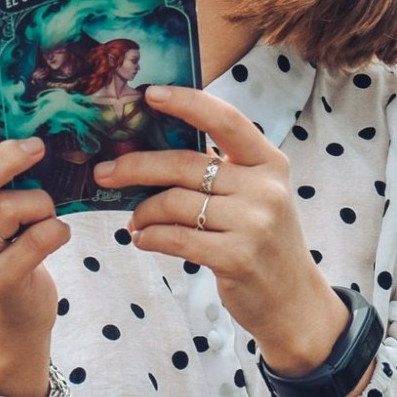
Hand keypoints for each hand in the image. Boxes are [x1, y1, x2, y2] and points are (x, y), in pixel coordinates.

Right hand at [0, 99, 70, 396]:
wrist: (8, 322)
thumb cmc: (2, 252)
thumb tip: (23, 129)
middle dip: (5, 160)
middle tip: (37, 146)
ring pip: (9, 209)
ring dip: (41, 203)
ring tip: (49, 212)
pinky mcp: (1, 282)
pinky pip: (36, 240)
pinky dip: (56, 230)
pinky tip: (58, 234)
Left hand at [96, 86, 361, 396]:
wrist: (292, 302)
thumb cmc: (260, 241)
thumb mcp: (254, 196)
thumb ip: (218, 170)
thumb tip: (149, 147)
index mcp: (269, 162)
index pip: (225, 119)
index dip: (187, 103)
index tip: (150, 94)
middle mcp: (265, 187)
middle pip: (185, 165)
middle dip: (136, 167)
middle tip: (104, 172)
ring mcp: (254, 222)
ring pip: (175, 203)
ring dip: (143, 212)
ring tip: (135, 221)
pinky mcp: (238, 256)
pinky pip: (176, 238)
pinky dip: (151, 237)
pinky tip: (142, 239)